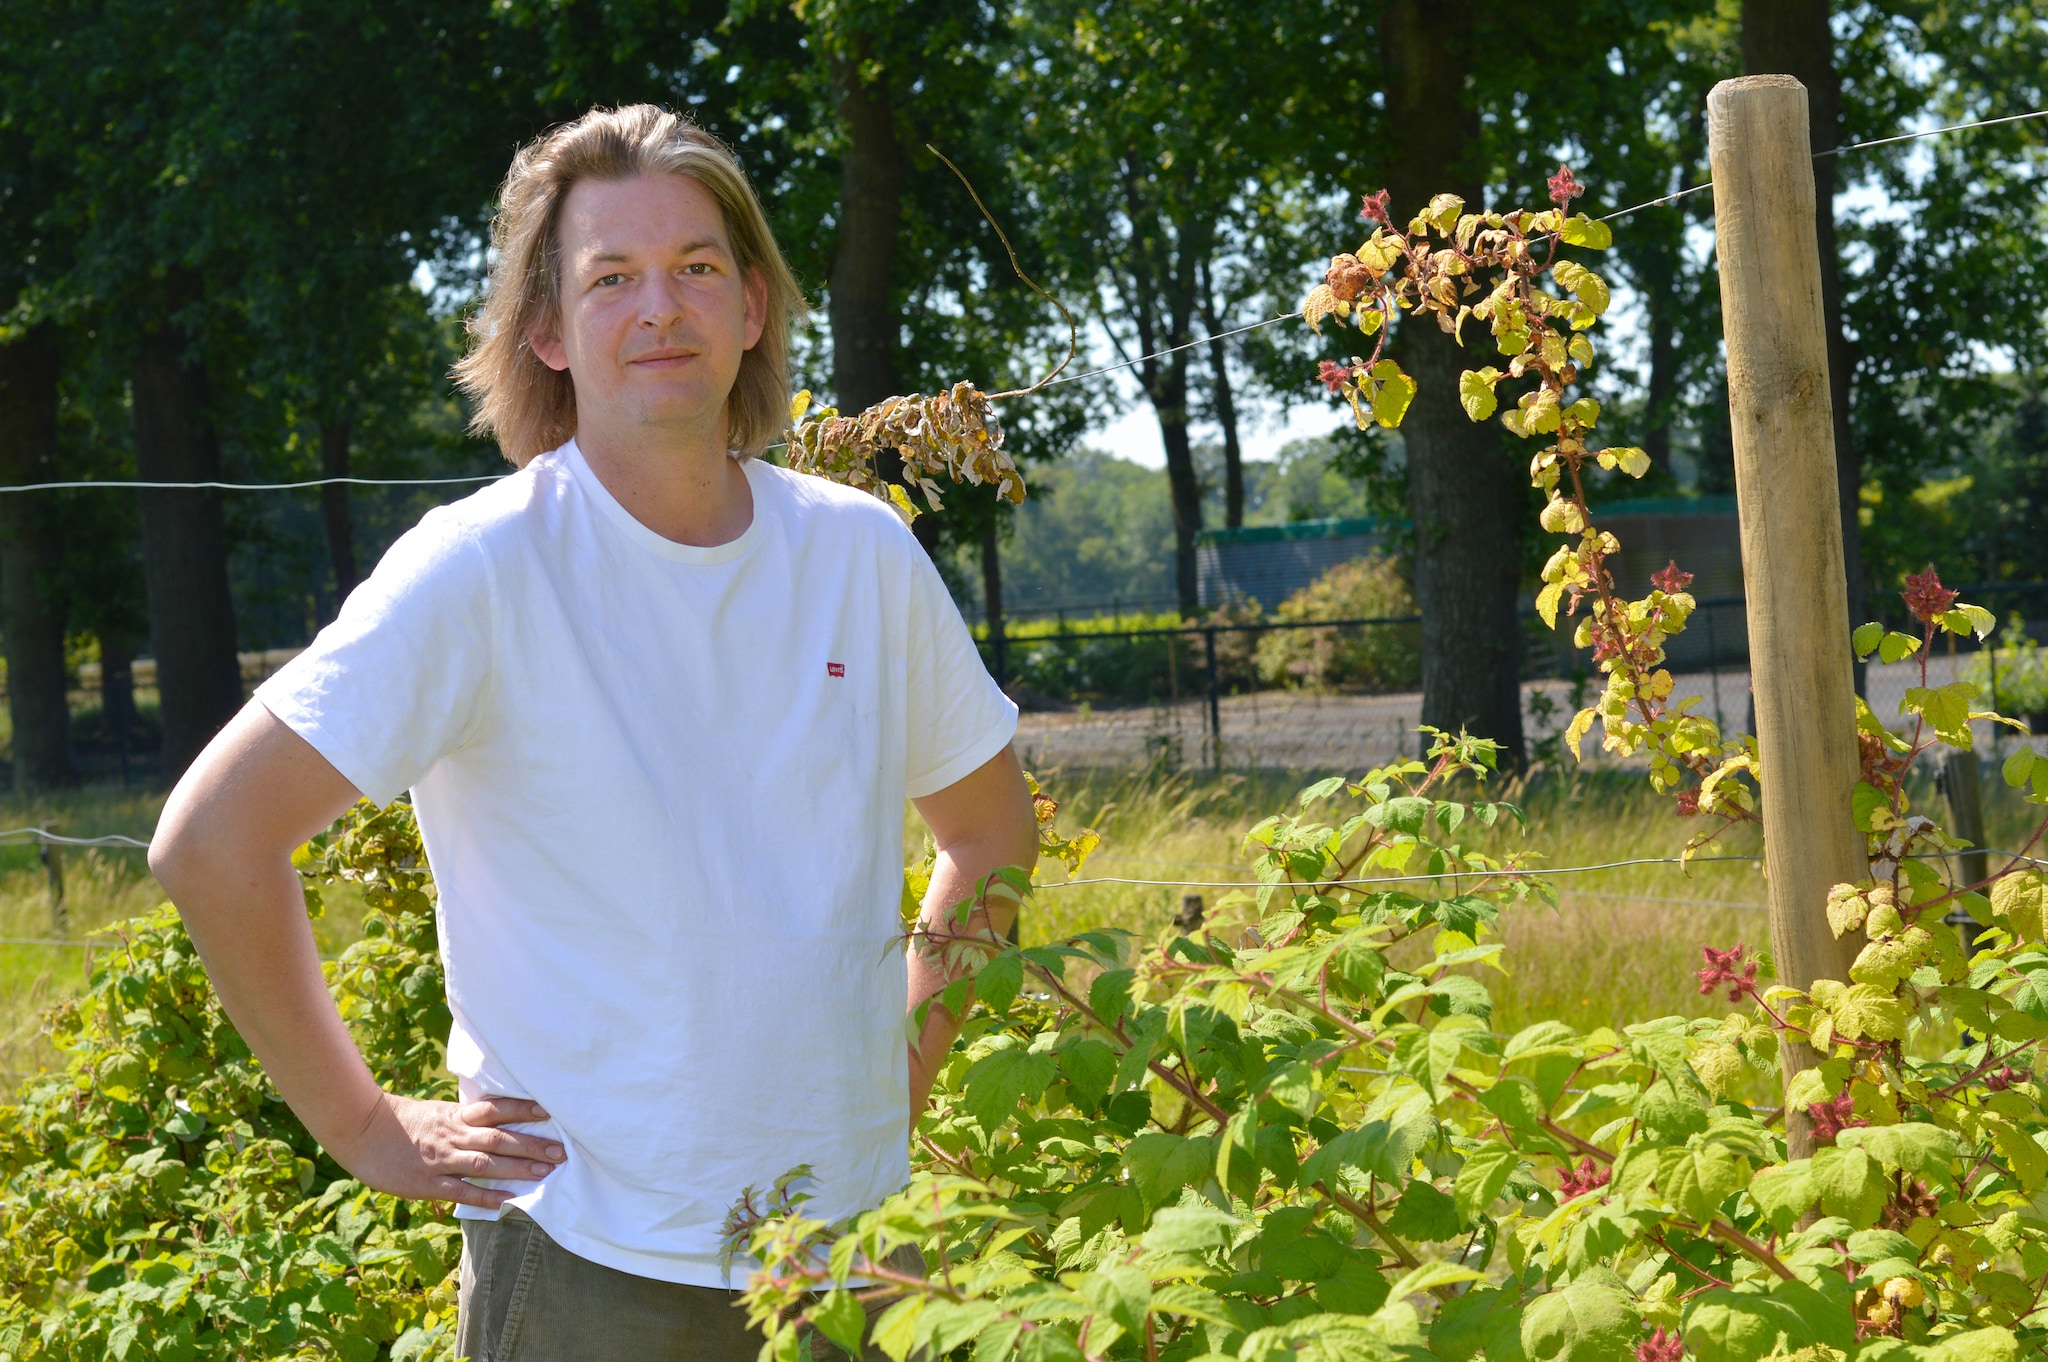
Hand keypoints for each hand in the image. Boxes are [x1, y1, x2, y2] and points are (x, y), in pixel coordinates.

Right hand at [336, 1092, 566, 1209]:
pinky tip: (507, 1201)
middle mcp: (454, 1136)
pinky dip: (485, 1196)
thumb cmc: (401, 1121)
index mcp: (456, 1116)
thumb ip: (464, 1119)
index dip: (523, 1109)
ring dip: (517, 1170)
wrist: (362, 1130)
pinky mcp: (427, 1183)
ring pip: (485, 1164)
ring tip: (545, 1174)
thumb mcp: (436, 1112)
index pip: (496, 1109)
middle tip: (560, 1152)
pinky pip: (461, 1191)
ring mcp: (442, 1160)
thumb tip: (494, 1121)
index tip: (550, 1111)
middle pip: (499, 1139)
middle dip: (532, 1145)